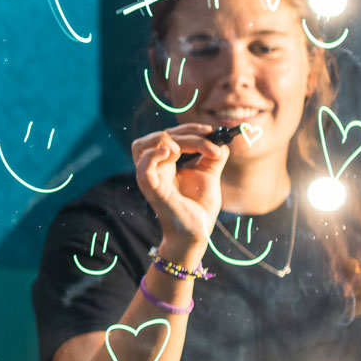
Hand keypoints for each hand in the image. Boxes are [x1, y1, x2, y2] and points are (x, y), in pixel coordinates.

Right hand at [131, 124, 225, 254]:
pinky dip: (153, 155)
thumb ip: (212, 155)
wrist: (198, 231)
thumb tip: (220, 140)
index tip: (210, 131)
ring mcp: (150, 178)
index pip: (169, 135)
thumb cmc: (199, 206)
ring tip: (182, 150)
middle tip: (207, 141)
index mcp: (165, 163)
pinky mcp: (152, 190)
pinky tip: (171, 152)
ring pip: (141, 146)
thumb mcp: (209, 174)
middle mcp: (154, 168)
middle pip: (157, 137)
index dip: (189, 129)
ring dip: (163, 140)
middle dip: (184, 133)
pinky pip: (143, 167)